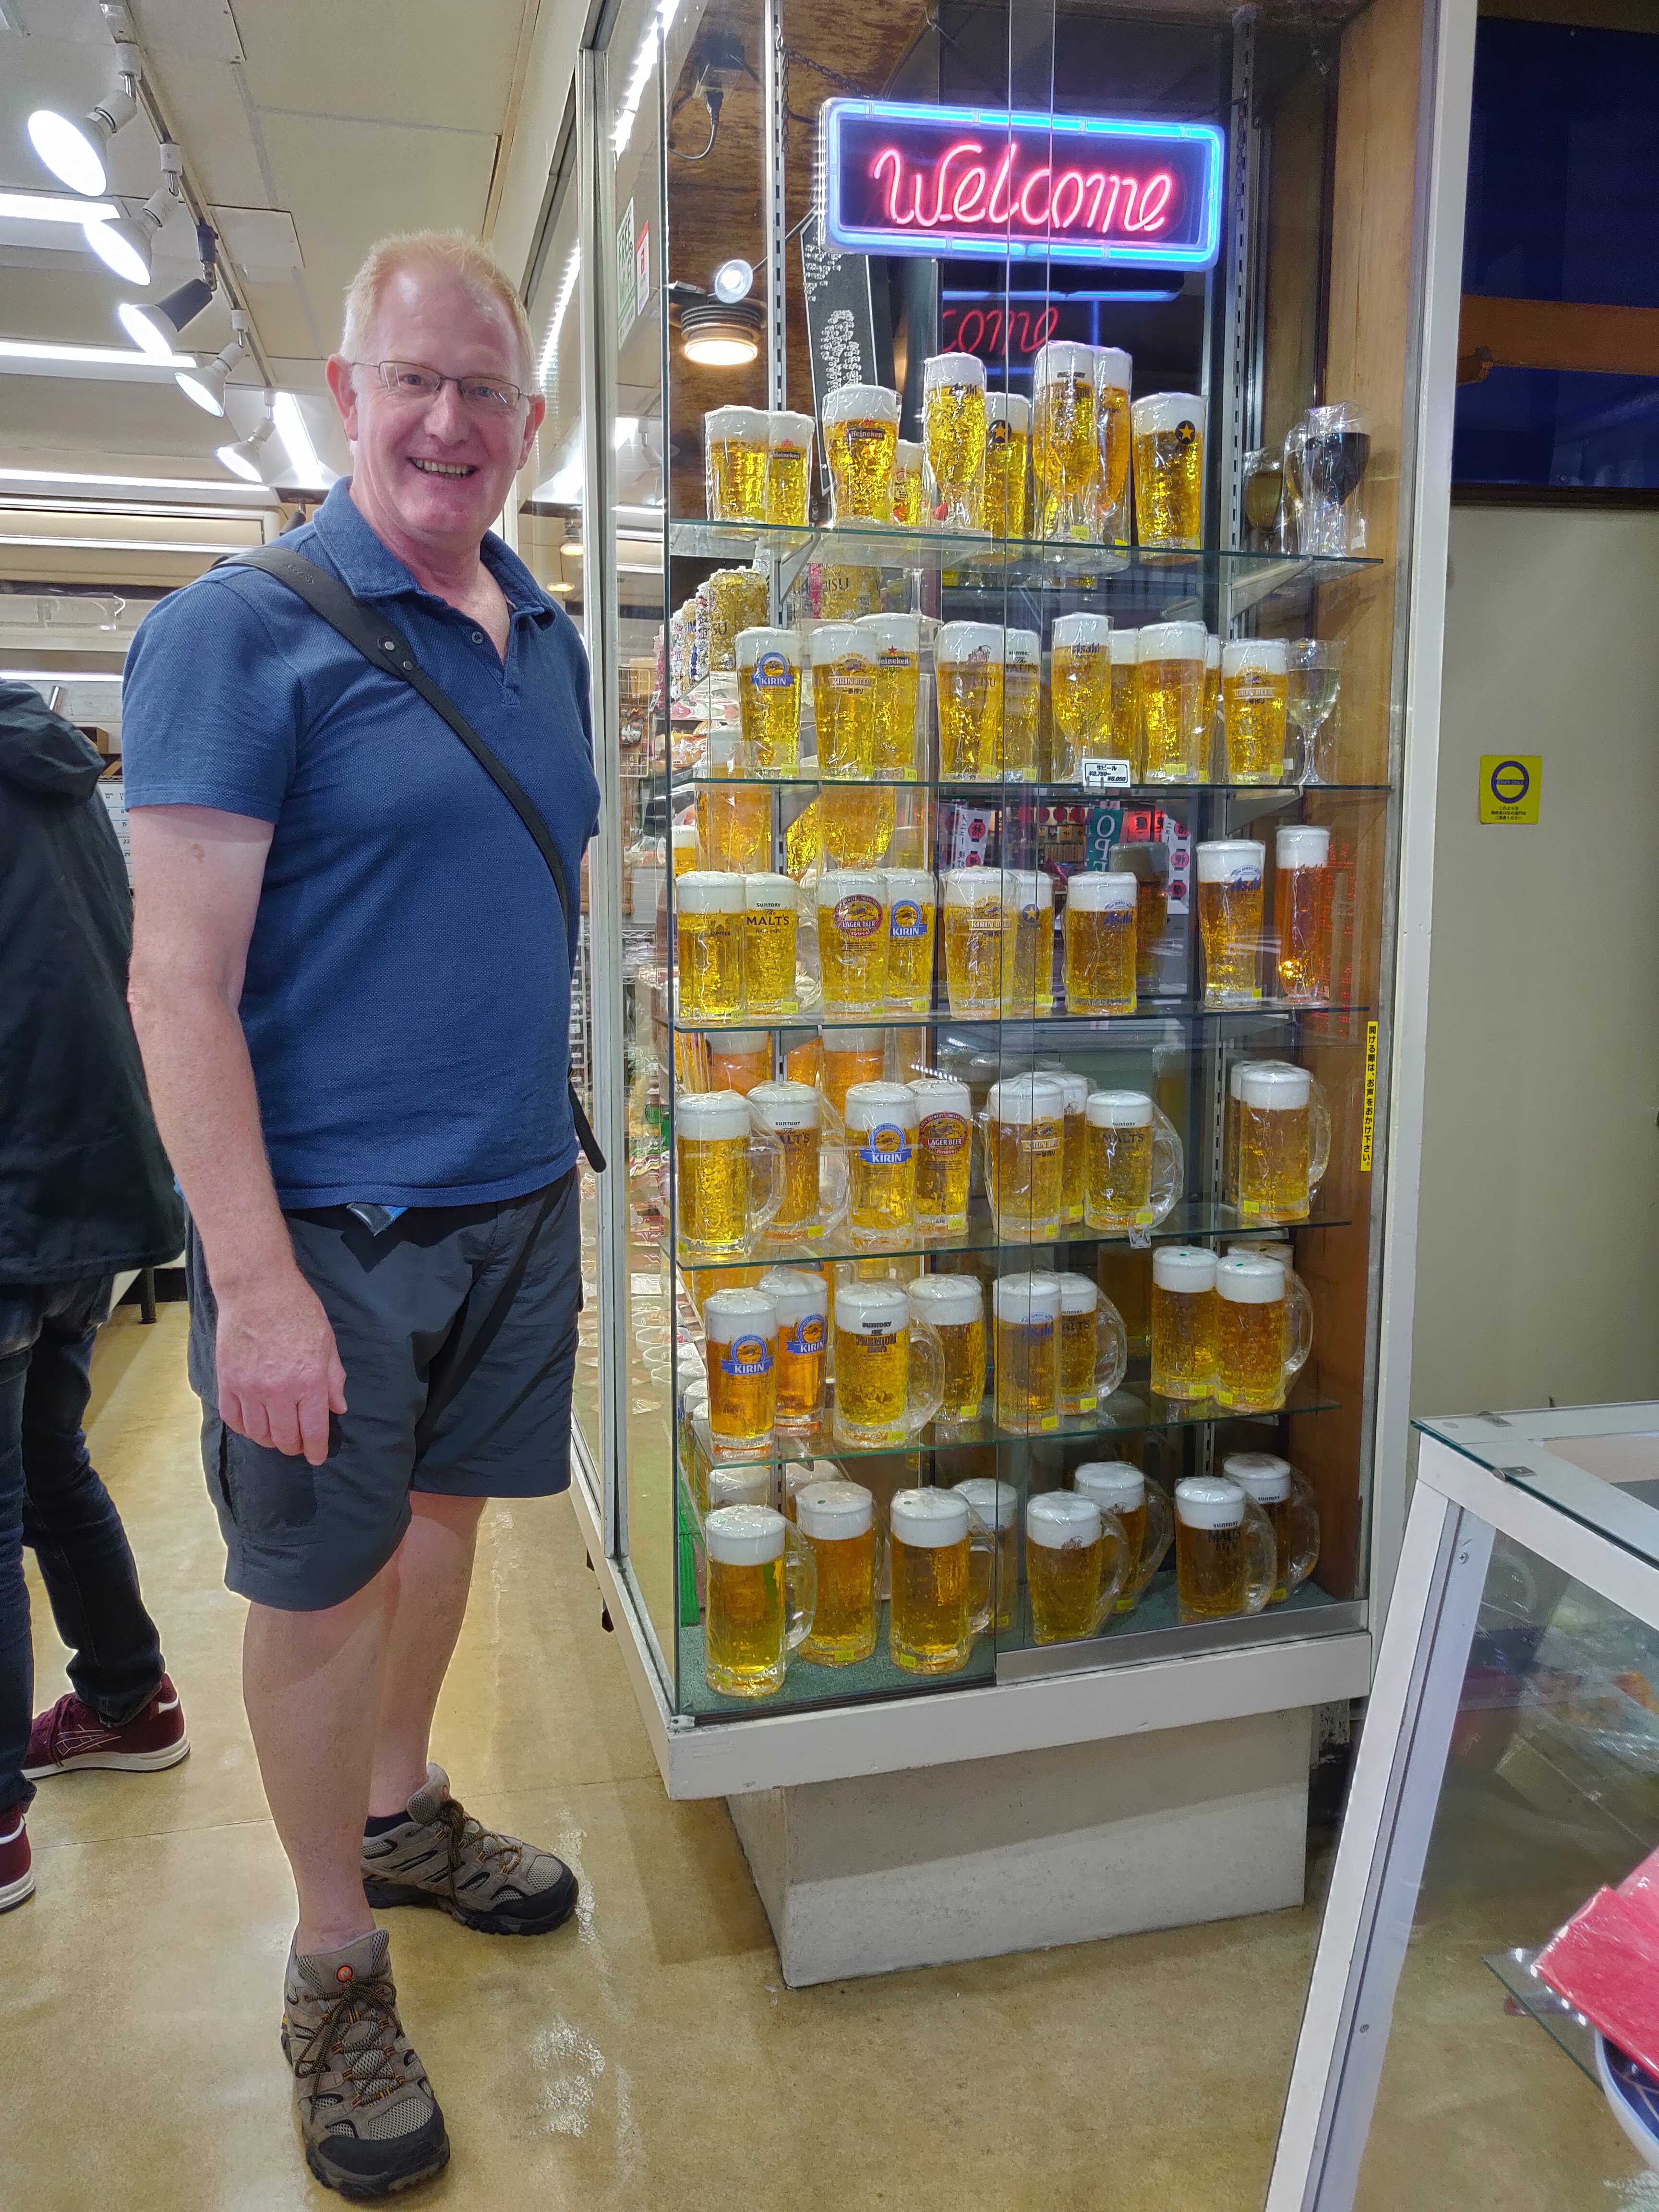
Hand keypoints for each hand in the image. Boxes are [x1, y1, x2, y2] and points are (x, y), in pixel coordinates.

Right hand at [215, 1267, 346, 1464]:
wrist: (257, 1290)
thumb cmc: (298, 1311)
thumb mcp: (327, 1343)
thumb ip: (333, 1379)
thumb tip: (338, 1407)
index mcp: (308, 1381)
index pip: (313, 1430)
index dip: (315, 1449)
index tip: (316, 1457)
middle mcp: (278, 1391)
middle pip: (284, 1437)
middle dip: (294, 1447)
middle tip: (298, 1445)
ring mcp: (249, 1388)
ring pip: (258, 1433)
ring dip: (270, 1441)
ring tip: (277, 1437)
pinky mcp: (227, 1381)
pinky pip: (233, 1418)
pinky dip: (244, 1428)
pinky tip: (253, 1425)